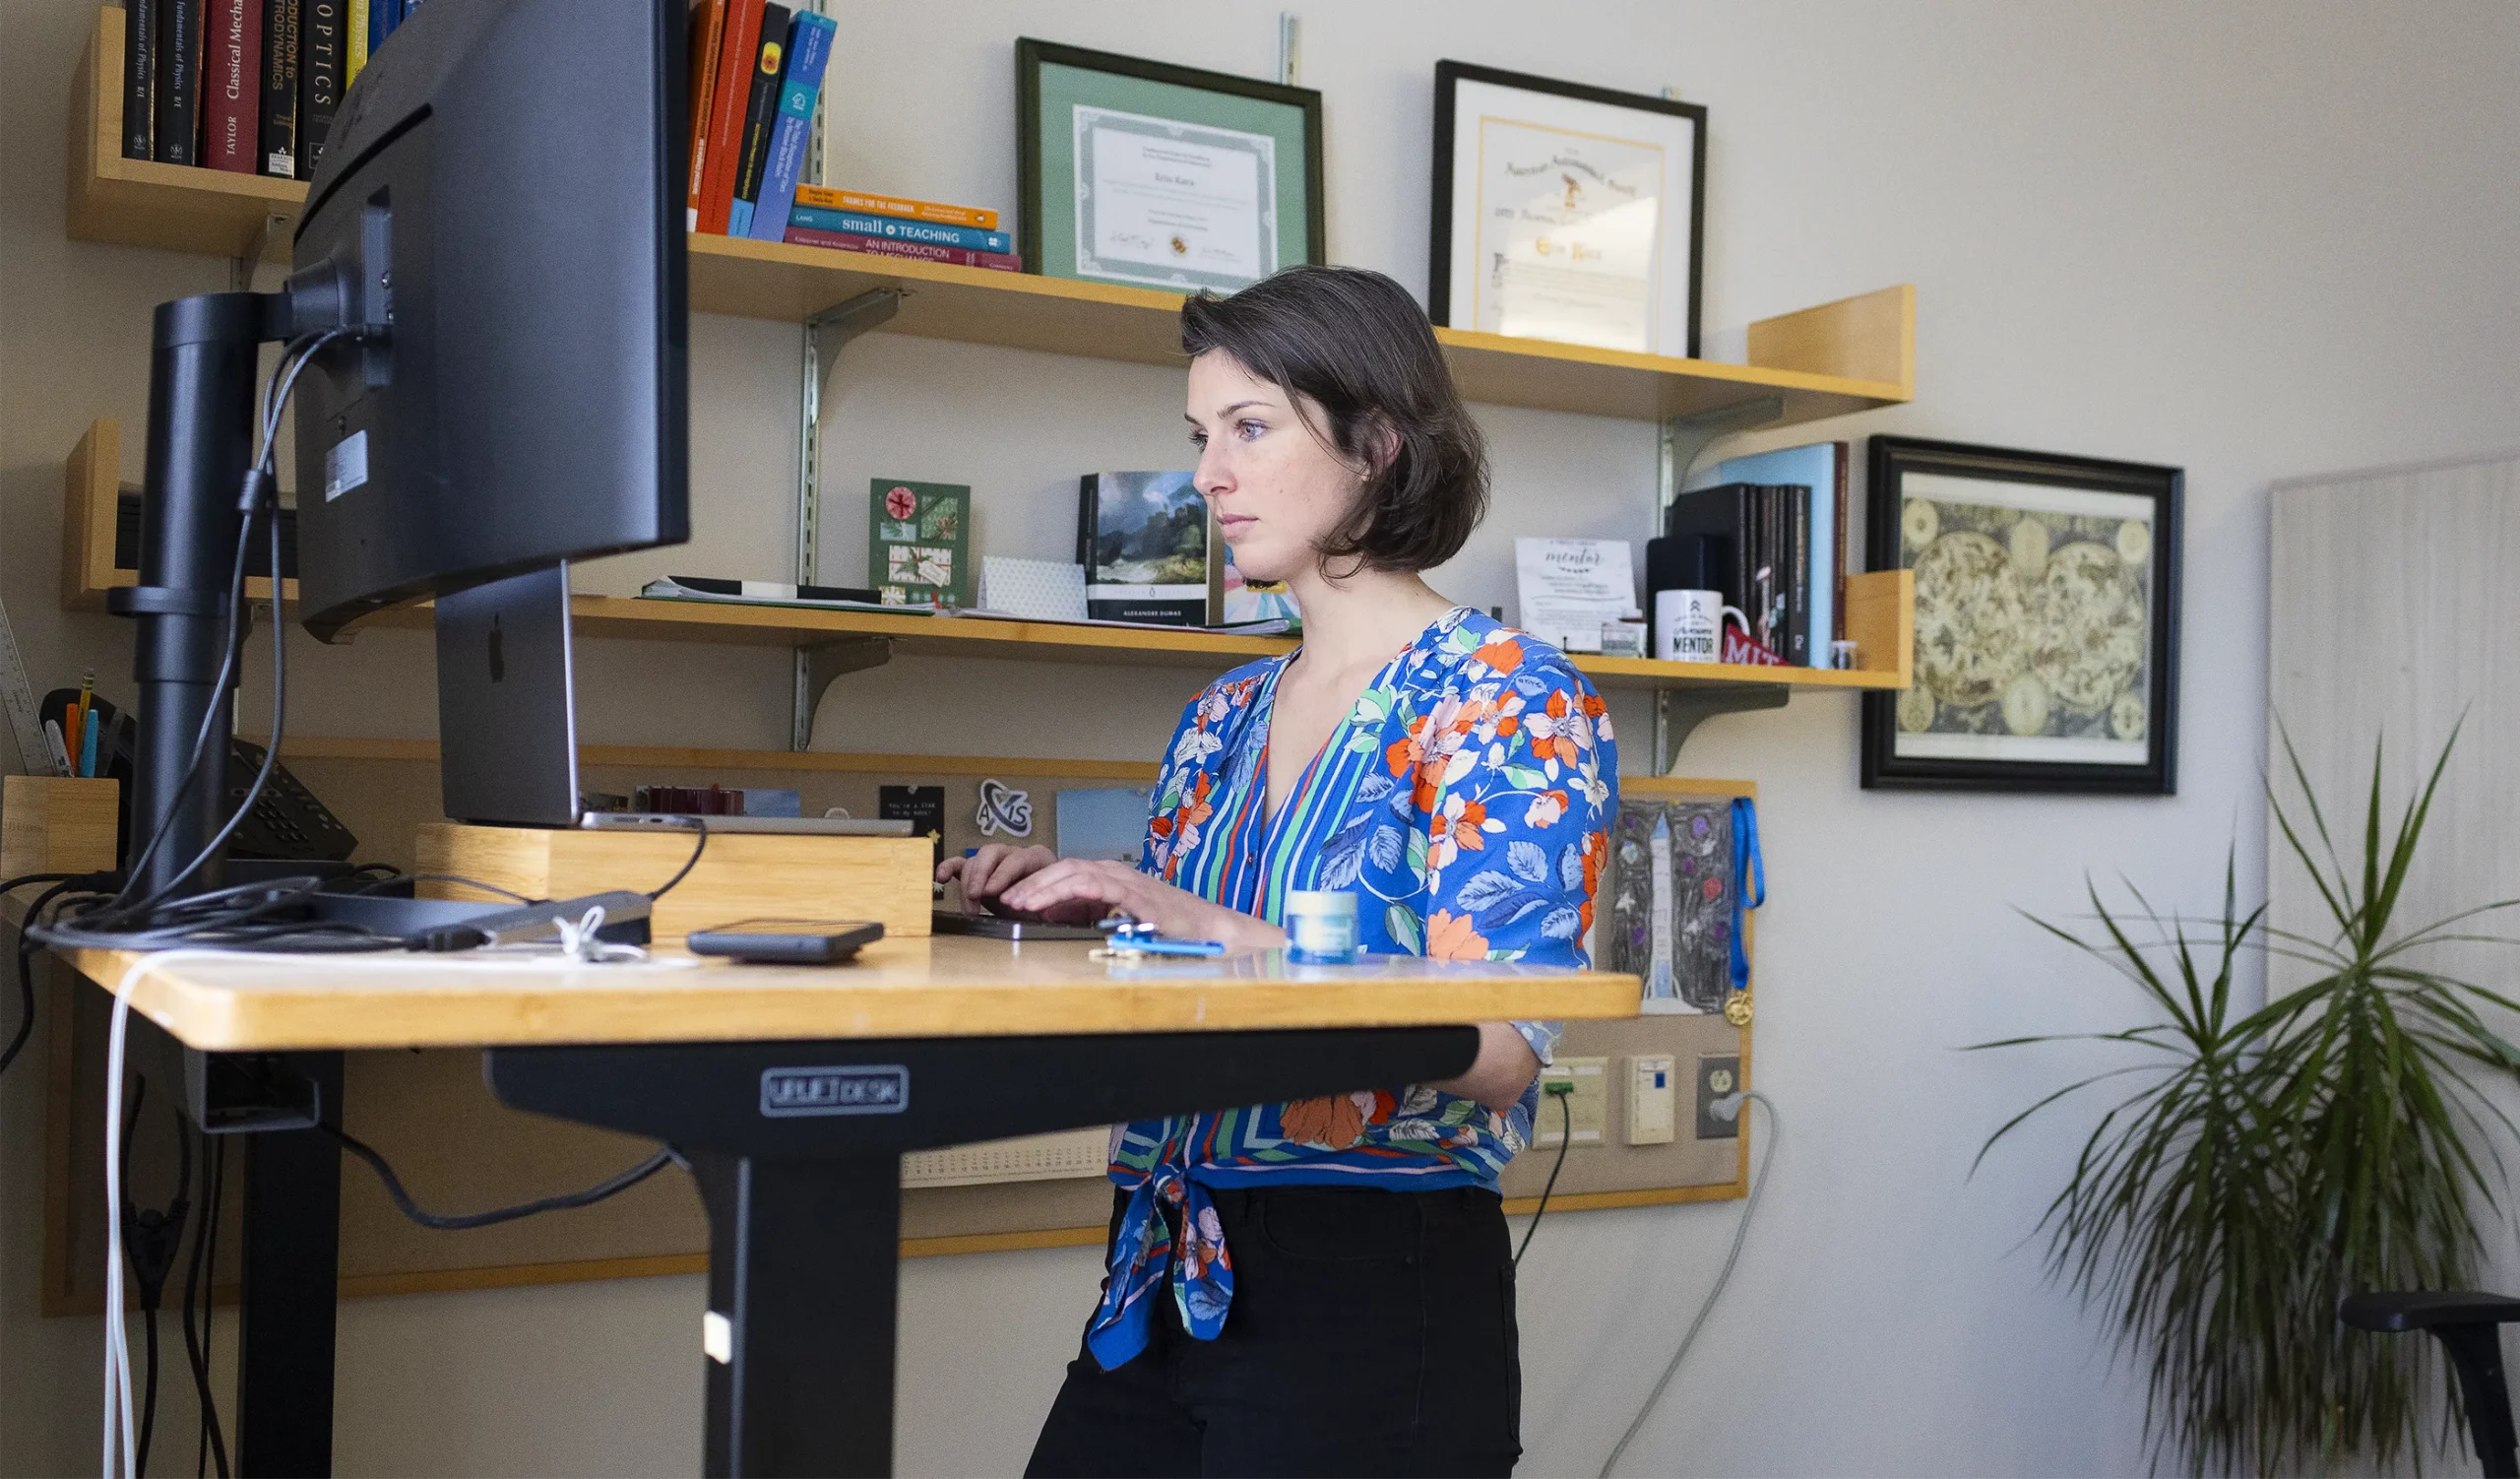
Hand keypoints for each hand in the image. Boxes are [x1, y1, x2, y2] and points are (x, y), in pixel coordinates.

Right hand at [936, 844, 1056, 911]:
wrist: (1044, 910)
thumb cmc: (1050, 908)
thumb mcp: (1054, 909)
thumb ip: (1048, 907)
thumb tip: (1040, 909)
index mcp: (1037, 858)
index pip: (1016, 860)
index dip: (1002, 875)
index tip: (991, 893)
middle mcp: (1014, 854)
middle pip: (991, 854)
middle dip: (980, 876)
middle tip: (975, 898)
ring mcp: (994, 861)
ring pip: (975, 861)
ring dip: (968, 884)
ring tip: (970, 910)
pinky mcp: (978, 871)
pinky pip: (960, 864)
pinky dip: (949, 868)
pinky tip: (940, 878)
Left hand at [997, 859, 1285, 950]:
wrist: (1209, 928)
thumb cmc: (1166, 926)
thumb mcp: (1118, 917)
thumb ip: (1088, 912)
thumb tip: (1051, 913)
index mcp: (1110, 877)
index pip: (1065, 871)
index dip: (1036, 882)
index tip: (1010, 897)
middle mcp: (1117, 874)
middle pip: (1067, 867)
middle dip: (1034, 883)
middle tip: (1007, 898)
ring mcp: (1130, 884)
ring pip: (1080, 874)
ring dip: (1048, 887)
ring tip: (1023, 902)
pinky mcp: (1142, 899)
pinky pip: (1105, 889)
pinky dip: (1081, 892)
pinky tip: (1061, 902)